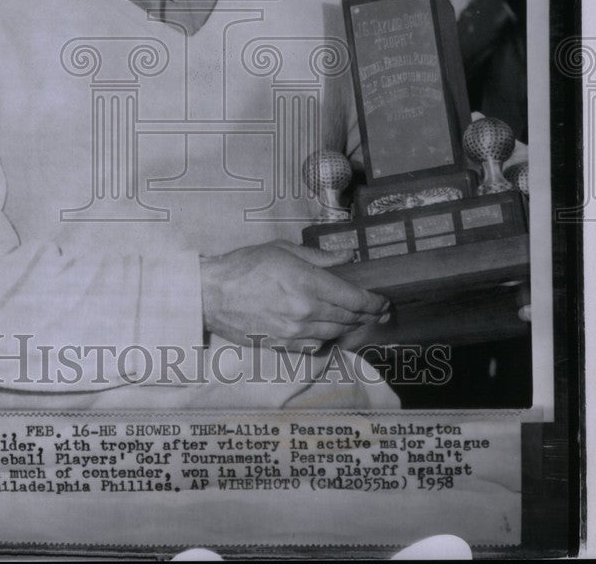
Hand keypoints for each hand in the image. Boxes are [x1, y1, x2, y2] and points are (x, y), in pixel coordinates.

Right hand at [200, 240, 389, 351]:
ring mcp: (295, 331)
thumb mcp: (282, 250)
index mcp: (308, 284)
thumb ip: (319, 257)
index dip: (374, 302)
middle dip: (366, 314)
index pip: (354, 298)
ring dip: (349, 325)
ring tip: (358, 319)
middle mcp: (306, 311)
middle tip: (378, 311)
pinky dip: (327, 336)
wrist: (212, 294)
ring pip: (335, 332)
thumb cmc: (244, 266)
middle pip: (348, 317)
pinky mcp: (283, 345)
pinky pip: (315, 343)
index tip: (383, 301)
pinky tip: (329, 328)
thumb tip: (347, 258)